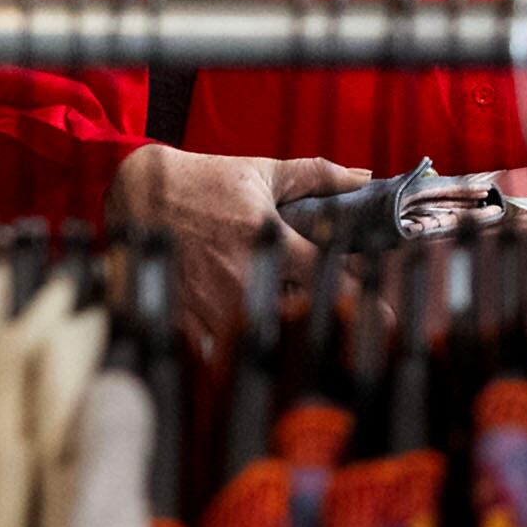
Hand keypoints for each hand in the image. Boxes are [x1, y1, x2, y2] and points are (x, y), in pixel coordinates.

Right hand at [105, 145, 369, 353]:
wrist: (139, 195)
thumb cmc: (205, 182)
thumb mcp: (262, 172)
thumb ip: (318, 175)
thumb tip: (366, 177)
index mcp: (267, 237)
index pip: (329, 277)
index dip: (364, 300)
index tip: (388, 319)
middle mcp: (242, 275)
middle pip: (300, 317)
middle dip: (325, 326)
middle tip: (349, 336)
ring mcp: (212, 303)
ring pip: (263, 341)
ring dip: (286, 342)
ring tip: (304, 346)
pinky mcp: (186, 321)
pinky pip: (223, 354)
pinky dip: (243, 355)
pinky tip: (256, 354)